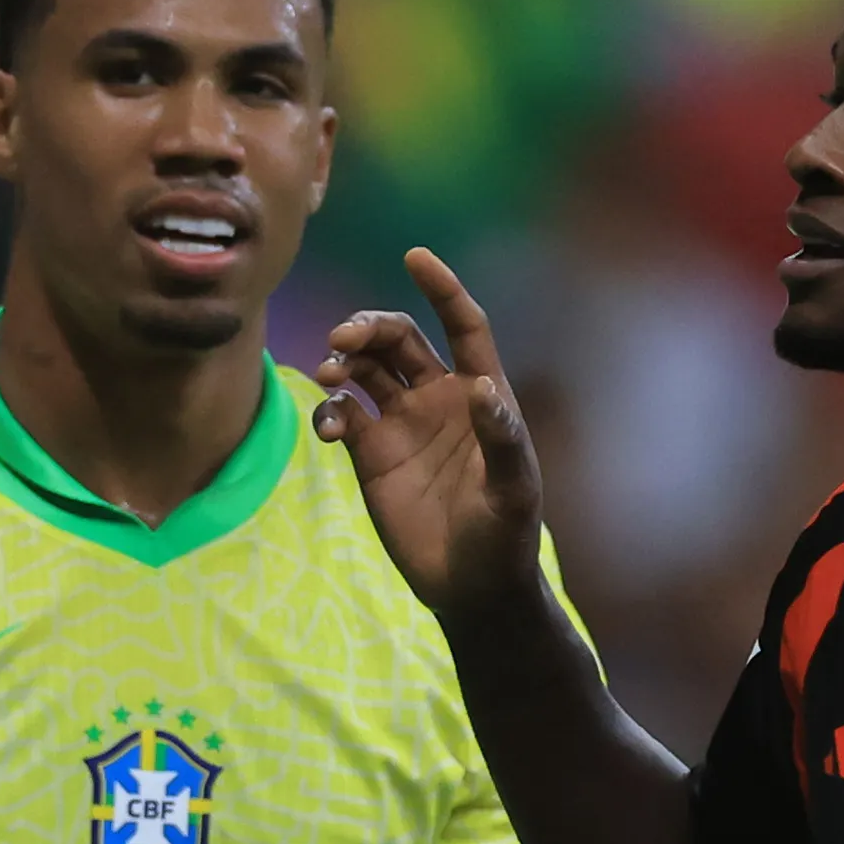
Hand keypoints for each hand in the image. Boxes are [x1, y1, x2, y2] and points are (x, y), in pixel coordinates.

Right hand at [311, 248, 547, 622]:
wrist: (470, 586)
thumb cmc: (504, 536)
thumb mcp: (514, 490)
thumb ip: (503, 437)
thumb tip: (483, 388)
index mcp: (481, 393)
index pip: (463, 326)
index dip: (443, 289)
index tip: (415, 257)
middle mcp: (438, 398)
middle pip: (399, 339)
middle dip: (369, 327)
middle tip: (343, 340)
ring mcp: (402, 424)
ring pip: (365, 369)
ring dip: (343, 362)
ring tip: (330, 375)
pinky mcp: (371, 454)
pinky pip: (341, 414)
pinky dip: (328, 411)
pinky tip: (329, 429)